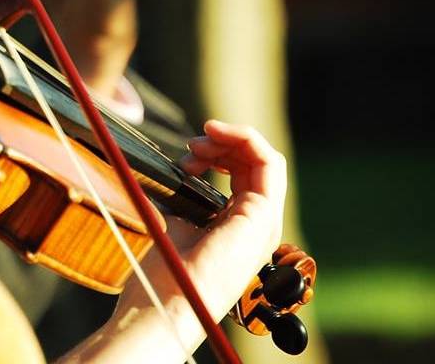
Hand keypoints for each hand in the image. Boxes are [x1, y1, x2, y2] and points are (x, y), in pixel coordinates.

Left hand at [64, 121, 286, 361]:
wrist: (170, 299)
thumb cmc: (166, 269)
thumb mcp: (174, 217)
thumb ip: (181, 193)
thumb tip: (168, 166)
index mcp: (237, 223)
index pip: (241, 172)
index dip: (217, 152)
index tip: (186, 152)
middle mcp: (255, 221)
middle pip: (253, 162)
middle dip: (222, 142)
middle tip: (192, 145)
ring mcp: (263, 219)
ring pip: (264, 157)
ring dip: (232, 138)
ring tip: (200, 143)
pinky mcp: (263, 215)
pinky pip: (268, 161)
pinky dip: (245, 138)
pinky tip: (217, 135)